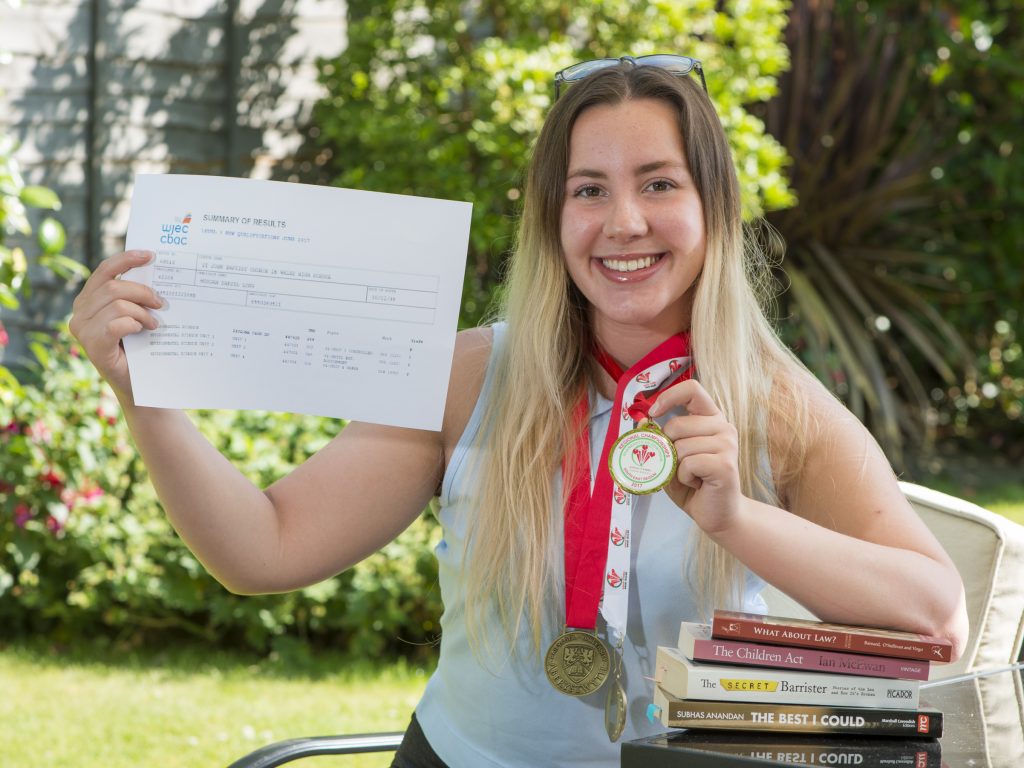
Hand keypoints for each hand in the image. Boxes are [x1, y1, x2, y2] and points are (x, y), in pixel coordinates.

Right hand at [69, 250, 162, 400]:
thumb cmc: (139, 347)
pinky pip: (115, 324)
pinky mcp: (92, 345)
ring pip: (117, 304)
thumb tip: (155, 271)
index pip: (105, 270)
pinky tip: (142, 331)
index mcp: (89, 299)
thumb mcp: (136, 315)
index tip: (150, 255)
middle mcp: (80, 311)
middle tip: (161, 304)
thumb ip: (135, 296)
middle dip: (143, 292)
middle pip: (114, 287)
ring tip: (154, 324)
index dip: (127, 259)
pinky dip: (133, 324)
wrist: (139, 383)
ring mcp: (82, 329)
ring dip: (143, 312)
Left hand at [647, 379, 741, 535]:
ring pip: (680, 446)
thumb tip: (641, 422)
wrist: (716, 514)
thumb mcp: (669, 457)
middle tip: (679, 465)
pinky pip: (688, 464)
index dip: (668, 397)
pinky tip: (697, 484)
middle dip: (667, 448)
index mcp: (710, 418)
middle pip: (677, 424)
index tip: (654, 413)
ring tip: (692, 476)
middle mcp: (723, 427)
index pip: (691, 389)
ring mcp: (727, 444)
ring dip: (676, 467)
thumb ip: (658, 438)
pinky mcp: (725, 464)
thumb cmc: (692, 483)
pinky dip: (683, 477)